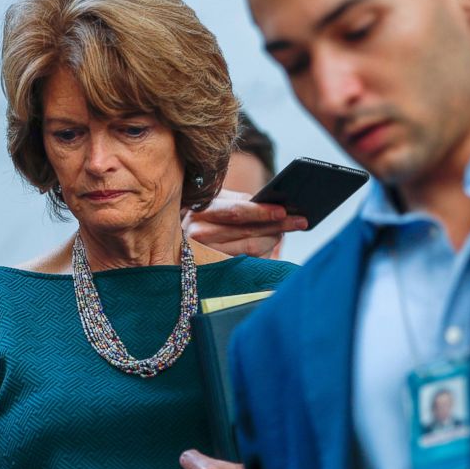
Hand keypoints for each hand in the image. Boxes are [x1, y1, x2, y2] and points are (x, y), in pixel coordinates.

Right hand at [183, 190, 307, 257]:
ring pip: (249, 250)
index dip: (262, 212)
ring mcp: (203, 254)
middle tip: (301, 221)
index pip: (236, 212)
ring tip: (286, 230)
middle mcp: (198, 234)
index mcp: (201, 210)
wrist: (169, 235)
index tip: (284, 211)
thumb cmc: (201, 213)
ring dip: (272, 240)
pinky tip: (271, 245)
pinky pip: (245, 263)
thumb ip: (238, 201)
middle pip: (248, 233)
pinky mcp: (210, 269)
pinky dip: (262, 253)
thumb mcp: (214, 200)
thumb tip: (271, 203)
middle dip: (278, 227)